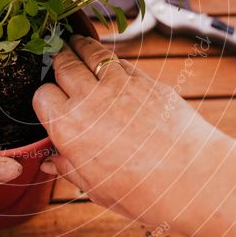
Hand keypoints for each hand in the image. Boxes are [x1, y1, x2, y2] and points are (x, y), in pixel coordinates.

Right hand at [32, 35, 230, 222]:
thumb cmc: (143, 192)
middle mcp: (89, 100)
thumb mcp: (96, 188)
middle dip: (58, 61)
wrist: (193, 179)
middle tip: (57, 59)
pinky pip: (119, 61)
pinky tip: (106, 61)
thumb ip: (69, 168)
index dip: (45, 98)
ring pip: (91, 52)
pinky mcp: (145, 80)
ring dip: (80, 47)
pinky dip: (108, 58)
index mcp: (69, 129)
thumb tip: (49, 163)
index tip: (51, 102)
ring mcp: (119, 85)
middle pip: (63, 65)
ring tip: (75, 44)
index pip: (42, 95)